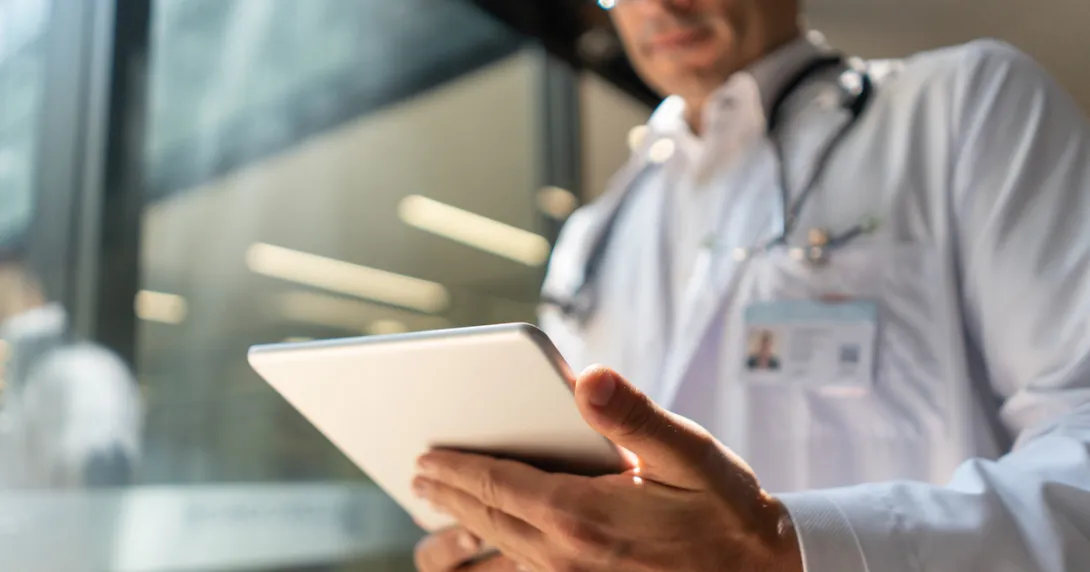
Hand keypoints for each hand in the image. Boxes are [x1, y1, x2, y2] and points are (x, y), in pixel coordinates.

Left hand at [412, 366, 802, 571]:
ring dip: (458, 545)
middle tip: (419, 479)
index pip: (497, 486)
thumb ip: (634, 416)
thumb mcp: (690, 455)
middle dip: (447, 499)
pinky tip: (488, 560)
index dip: (456, 469)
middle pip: (486, 523)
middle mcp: (566, 558)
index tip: (424, 457)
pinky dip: (493, 569)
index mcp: (583, 515)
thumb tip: (587, 377)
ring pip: (493, 567)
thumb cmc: (726, 510)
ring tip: (436, 531)